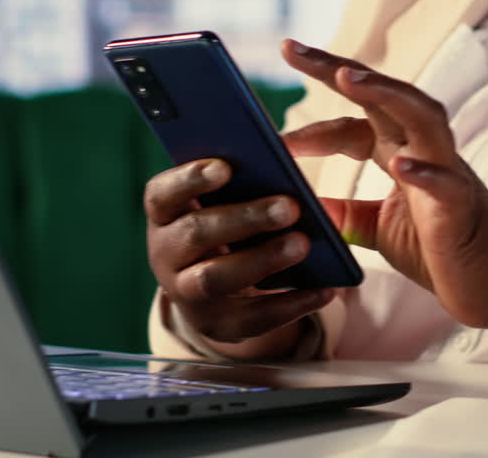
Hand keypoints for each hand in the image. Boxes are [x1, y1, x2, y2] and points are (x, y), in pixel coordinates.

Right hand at [144, 159, 334, 359]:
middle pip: (196, 233)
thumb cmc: (230, 224)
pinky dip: (290, 304)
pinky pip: (253, 318)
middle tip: (289, 206)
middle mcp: (165, 255)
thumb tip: (285, 161)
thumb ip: (244, 181)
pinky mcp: (217, 325)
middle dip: (244, 218)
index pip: (162, 194)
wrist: (220, 288)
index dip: (190, 179)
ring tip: (303, 244)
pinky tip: (324, 289)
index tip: (226, 166)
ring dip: (262, 260)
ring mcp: (187, 294)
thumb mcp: (227, 200)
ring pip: (216, 278)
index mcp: (165, 214)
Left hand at [280, 40, 487, 352]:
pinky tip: (400, 164)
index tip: (272, 137)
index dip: (313, 127)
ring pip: (422, 115)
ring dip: (385, 92)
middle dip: (338, 68)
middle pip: (382, 95)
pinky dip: (425, 170)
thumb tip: (300, 204)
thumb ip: (343, 213)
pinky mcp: (463, 206)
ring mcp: (447, 170)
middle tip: (291, 48)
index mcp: (400, 151)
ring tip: (346, 77)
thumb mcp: (376, 228)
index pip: (353, 122)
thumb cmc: (439, 249)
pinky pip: (447, 181)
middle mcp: (423, 149)